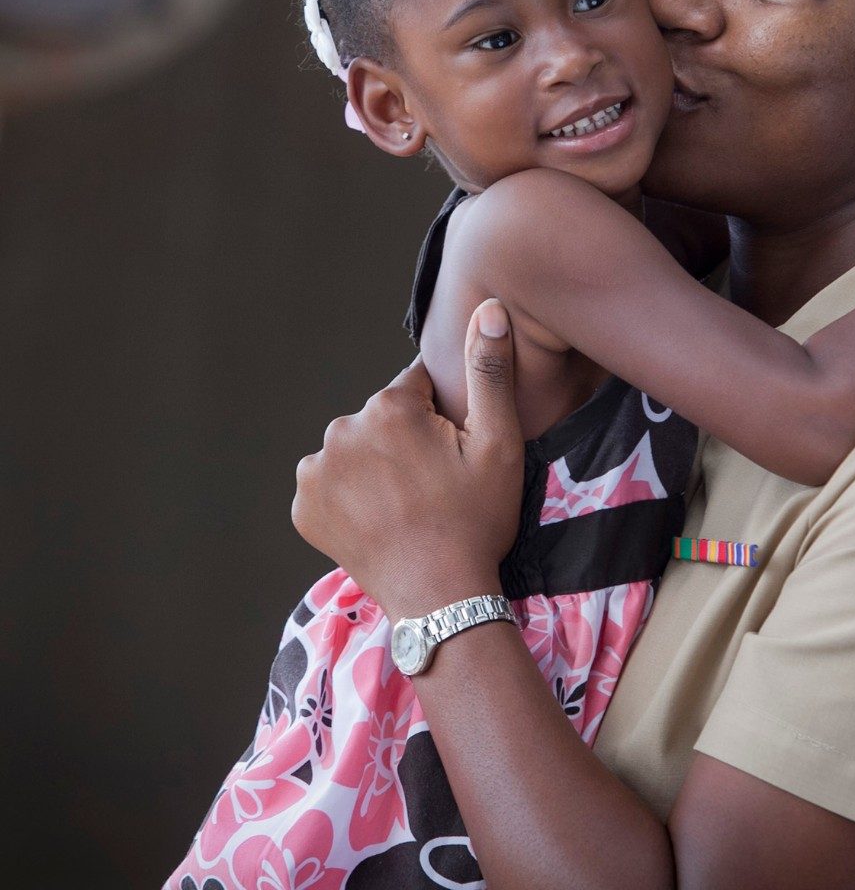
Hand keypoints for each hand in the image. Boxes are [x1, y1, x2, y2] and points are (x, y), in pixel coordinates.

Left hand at [291, 299, 525, 619]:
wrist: (442, 598)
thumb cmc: (477, 519)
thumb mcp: (499, 443)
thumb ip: (489, 370)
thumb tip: (488, 307)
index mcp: (389, 407)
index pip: (416, 386)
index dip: (441, 416)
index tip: (453, 452)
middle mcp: (342, 430)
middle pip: (382, 417)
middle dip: (405, 439)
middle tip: (434, 483)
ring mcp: (316, 471)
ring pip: (355, 448)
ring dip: (376, 464)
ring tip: (407, 503)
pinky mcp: (304, 506)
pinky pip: (330, 482)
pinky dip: (350, 494)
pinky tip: (378, 516)